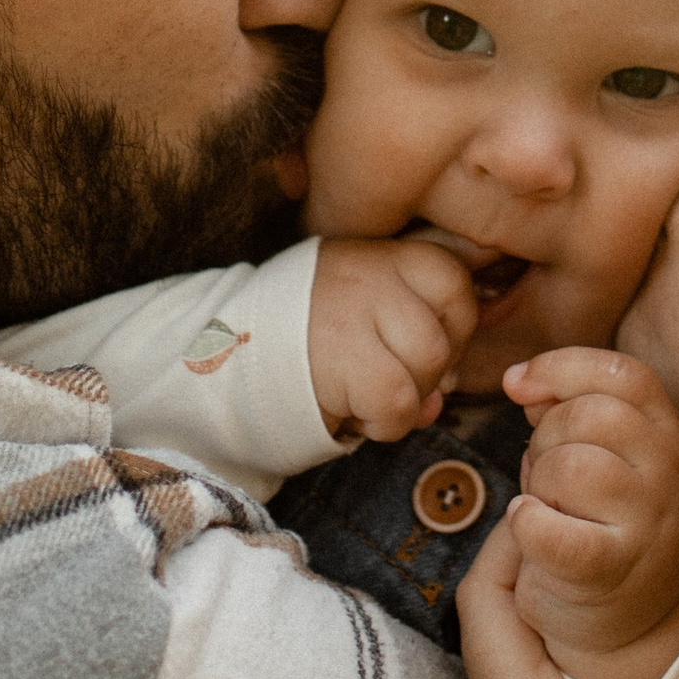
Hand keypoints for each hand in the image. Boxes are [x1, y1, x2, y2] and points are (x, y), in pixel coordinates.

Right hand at [307, 235, 475, 441]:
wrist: (222, 356)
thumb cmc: (304, 338)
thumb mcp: (360, 312)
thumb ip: (411, 340)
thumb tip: (445, 399)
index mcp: (383, 254)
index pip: (456, 283)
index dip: (452, 330)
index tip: (418, 350)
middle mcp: (372, 274)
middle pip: (445, 333)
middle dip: (430, 374)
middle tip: (392, 381)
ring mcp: (355, 312)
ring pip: (428, 366)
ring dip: (408, 399)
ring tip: (371, 398)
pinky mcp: (341, 359)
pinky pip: (398, 402)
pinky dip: (387, 423)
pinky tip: (358, 415)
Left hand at [457, 516, 678, 678]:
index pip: (484, 597)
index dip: (520, 529)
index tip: (579, 490)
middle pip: (499, 624)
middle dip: (548, 559)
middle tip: (618, 515)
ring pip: (524, 668)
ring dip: (569, 615)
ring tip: (642, 573)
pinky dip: (584, 667)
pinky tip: (653, 663)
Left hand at [504, 345, 678, 668]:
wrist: (634, 627)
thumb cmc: (606, 528)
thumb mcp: (609, 457)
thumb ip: (576, 409)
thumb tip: (524, 381)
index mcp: (673, 434)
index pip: (623, 374)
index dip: (561, 368)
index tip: (518, 385)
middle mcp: (674, 470)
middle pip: (589, 414)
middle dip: (547, 438)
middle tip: (549, 478)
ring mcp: (650, 520)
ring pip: (568, 465)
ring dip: (538, 485)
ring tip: (551, 509)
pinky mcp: (611, 568)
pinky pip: (545, 527)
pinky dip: (525, 524)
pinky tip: (533, 530)